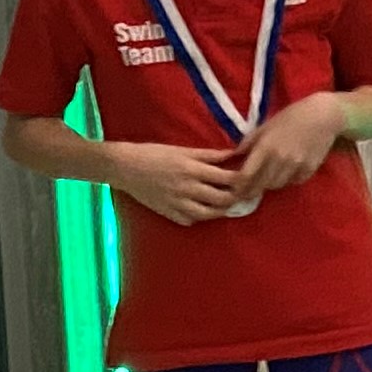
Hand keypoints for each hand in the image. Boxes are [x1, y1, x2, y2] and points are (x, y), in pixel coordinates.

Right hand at [103, 141, 251, 225]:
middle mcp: (187, 188)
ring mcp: (176, 203)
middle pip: (222, 199)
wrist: (123, 167)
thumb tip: (233, 154)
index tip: (248, 179)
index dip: (242, 180)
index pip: (228, 179)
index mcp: (193, 169)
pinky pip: (188, 221)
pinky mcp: (166, 212)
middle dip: (236, 198)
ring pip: (207, 214)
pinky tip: (202, 212)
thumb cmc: (153, 154)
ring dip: (220, 211)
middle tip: (242, 194)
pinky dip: (198, 218)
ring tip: (226, 206)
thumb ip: (209, 155)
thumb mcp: (183, 150)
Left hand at [229, 93, 348, 195]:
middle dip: (253, 189)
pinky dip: (289, 179)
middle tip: (249, 190)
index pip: (246, 175)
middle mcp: (280, 159)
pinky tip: (289, 171)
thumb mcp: (265, 126)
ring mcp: (297, 165)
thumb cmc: (291, 117)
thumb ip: (249, 142)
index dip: (239, 186)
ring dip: (271, 183)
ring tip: (270, 177)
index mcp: (265, 147)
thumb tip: (234, 156)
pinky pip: (295, 181)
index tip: (235, 190)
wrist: (322, 116)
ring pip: (278, 184)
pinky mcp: (310, 168)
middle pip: (262, 184)